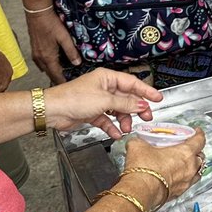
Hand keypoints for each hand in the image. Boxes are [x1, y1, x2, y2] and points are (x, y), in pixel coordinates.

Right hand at [26, 9, 81, 83]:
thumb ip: (71, 51)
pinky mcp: (33, 49)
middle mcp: (40, 58)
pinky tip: (51, 62)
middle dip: (57, 78)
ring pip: (44, 68)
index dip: (62, 81)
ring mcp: (35, 54)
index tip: (68, 88)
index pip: (56, 75)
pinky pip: (40, 62)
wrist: (37, 13)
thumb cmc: (51, 23)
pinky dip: (46, 65)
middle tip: (65, 81)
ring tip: (59, 73)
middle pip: (49, 73)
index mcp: (48, 57)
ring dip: (51, 71)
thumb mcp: (64, 37)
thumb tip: (77, 63)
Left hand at [45, 68, 163, 139]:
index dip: (146, 91)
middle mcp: (104, 88)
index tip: (158, 98)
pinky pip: (107, 120)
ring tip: (127, 128)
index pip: (132, 83)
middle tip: (147, 117)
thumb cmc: (75, 98)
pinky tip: (116, 133)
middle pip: (126, 98)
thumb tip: (141, 105)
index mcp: (107, 78)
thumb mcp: (104, 100)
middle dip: (137, 108)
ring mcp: (98, 101)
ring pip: (118, 110)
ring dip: (124, 119)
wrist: (53, 111)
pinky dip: (112, 127)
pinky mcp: (92, 113)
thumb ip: (125, 103)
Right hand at [121, 131, 205, 202]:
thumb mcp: (139, 146)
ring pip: (197, 172)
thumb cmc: (145, 170)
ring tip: (184, 163)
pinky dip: (185, 179)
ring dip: (193, 167)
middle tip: (188, 148)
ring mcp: (186, 182)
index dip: (199, 134)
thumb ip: (139, 141)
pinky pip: (187, 184)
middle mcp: (189, 168)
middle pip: (200, 157)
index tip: (197, 131)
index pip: (199, 140)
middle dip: (196, 151)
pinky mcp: (179, 193)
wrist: (141, 192)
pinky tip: (175, 177)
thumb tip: (135, 141)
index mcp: (185, 152)